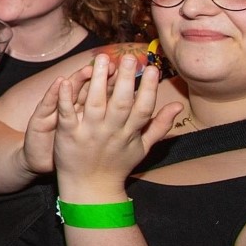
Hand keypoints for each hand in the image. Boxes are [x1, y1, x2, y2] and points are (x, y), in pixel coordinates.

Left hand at [53, 54, 181, 195]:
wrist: (91, 189)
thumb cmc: (118, 166)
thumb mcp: (142, 148)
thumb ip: (159, 126)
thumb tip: (178, 106)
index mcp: (130, 133)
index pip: (143, 108)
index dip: (149, 89)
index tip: (153, 68)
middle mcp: (111, 131)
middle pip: (121, 102)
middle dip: (125, 79)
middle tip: (128, 56)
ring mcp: (89, 133)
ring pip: (95, 104)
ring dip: (98, 81)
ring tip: (102, 59)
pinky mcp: (68, 135)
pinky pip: (68, 114)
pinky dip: (67, 98)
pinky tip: (66, 81)